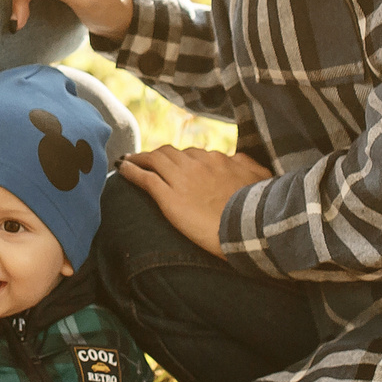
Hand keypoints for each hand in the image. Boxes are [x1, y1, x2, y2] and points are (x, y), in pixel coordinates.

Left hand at [119, 146, 273, 257]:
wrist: (247, 228)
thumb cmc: (257, 208)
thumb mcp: (260, 178)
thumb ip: (247, 164)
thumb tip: (238, 159)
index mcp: (217, 160)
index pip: (193, 153)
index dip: (180, 158)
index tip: (173, 163)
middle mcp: (197, 163)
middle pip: (170, 153)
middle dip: (156, 154)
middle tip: (145, 159)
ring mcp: (181, 179)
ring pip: (154, 160)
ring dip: (139, 158)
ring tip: (129, 160)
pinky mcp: (168, 196)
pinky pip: (144, 178)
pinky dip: (131, 171)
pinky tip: (122, 169)